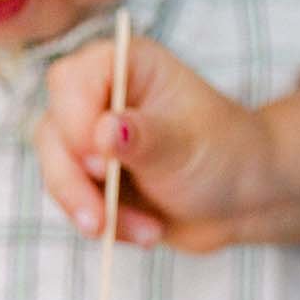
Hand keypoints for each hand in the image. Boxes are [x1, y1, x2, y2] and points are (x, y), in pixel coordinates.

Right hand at [37, 37, 272, 251]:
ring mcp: (89, 137)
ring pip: (56, 171)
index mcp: (126, 64)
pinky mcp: (89, 177)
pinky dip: (106, 225)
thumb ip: (147, 138)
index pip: (71, 81)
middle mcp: (99, 95)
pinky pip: (73, 203)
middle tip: (99, 219)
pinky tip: (148, 234)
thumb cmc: (227, 154)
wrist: (245, 197)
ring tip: (148, 234)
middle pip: (53, 131)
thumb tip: (104, 130)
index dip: (74, 121)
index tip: (98, 163)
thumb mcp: (190, 146)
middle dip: (72, 182)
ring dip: (93, 211)